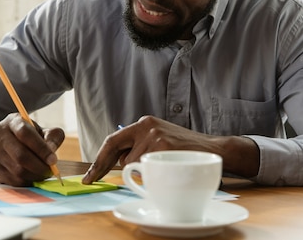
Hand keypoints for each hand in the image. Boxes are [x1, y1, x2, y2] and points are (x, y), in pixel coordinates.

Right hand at [0, 113, 64, 185]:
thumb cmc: (27, 137)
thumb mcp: (40, 130)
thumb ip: (52, 136)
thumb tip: (52, 150)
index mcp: (13, 121)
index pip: (25, 133)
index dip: (41, 148)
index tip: (53, 160)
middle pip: (20, 155)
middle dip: (39, 166)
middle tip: (50, 171)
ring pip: (16, 171)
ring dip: (34, 175)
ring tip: (43, 174)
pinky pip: (12, 181)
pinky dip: (26, 182)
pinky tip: (32, 177)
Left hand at [81, 115, 258, 183]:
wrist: (213, 149)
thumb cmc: (184, 150)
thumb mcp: (159, 140)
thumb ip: (139, 146)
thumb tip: (117, 163)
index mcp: (144, 123)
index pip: (113, 140)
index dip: (98, 159)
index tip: (89, 175)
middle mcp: (146, 126)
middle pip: (117, 153)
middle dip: (109, 166)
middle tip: (93, 179)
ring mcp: (155, 136)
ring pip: (132, 165)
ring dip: (142, 171)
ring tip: (163, 164)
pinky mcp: (163, 147)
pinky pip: (146, 170)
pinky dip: (153, 174)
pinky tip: (168, 166)